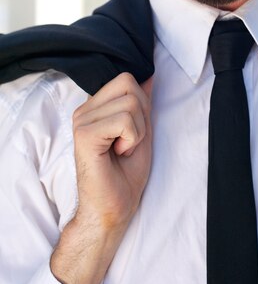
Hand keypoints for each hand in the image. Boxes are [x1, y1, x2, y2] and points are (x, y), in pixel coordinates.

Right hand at [72, 71, 152, 228]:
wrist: (114, 207)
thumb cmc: (126, 174)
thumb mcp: (142, 130)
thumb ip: (143, 103)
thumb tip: (150, 75)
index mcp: (95, 107)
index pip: (127, 79)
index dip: (141, 105)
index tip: (132, 132)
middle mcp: (84, 110)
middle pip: (129, 85)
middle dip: (140, 116)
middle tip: (128, 141)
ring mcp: (81, 121)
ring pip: (130, 103)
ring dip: (137, 132)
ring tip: (122, 149)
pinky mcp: (84, 135)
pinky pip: (124, 121)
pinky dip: (131, 139)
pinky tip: (118, 153)